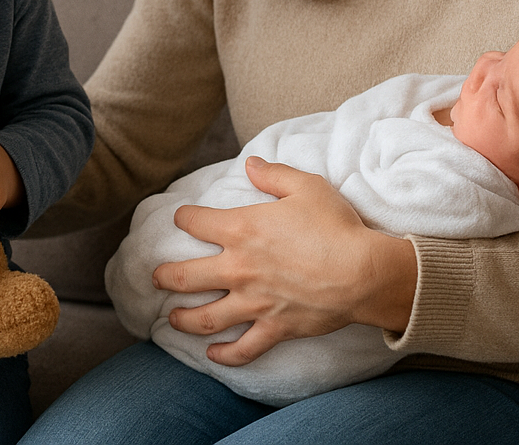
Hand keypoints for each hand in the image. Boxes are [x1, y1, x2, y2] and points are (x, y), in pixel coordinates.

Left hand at [153, 157, 417, 365]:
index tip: (180, 218)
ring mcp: (253, 303)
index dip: (184, 218)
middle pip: (186, 276)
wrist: (362, 272)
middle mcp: (239, 268)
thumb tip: (250, 163)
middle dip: (165, 276)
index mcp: (242, 229)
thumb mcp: (305, 186)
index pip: (197, 223)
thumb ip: (273, 175)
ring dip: (183, 319)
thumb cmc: (335, 225)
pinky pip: (243, 348)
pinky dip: (225, 355)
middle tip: (156, 277)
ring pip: (205, 317)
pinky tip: (212, 355)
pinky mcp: (273, 328)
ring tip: (171, 319)